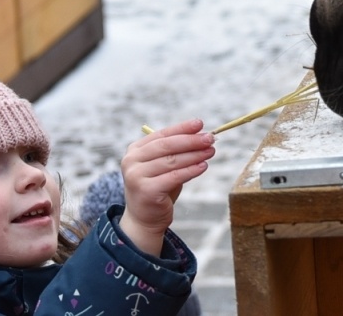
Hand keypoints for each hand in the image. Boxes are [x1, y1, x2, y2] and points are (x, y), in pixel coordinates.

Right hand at [118, 119, 214, 256]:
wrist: (144, 219)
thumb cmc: (158, 188)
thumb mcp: (163, 167)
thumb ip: (176, 151)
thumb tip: (202, 135)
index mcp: (135, 150)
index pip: (161, 135)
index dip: (182, 128)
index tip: (200, 124)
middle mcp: (132, 161)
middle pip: (166, 146)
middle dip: (191, 141)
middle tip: (210, 138)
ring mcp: (136, 176)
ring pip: (172, 161)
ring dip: (194, 155)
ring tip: (211, 151)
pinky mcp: (146, 191)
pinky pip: (174, 177)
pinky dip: (191, 170)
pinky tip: (203, 166)